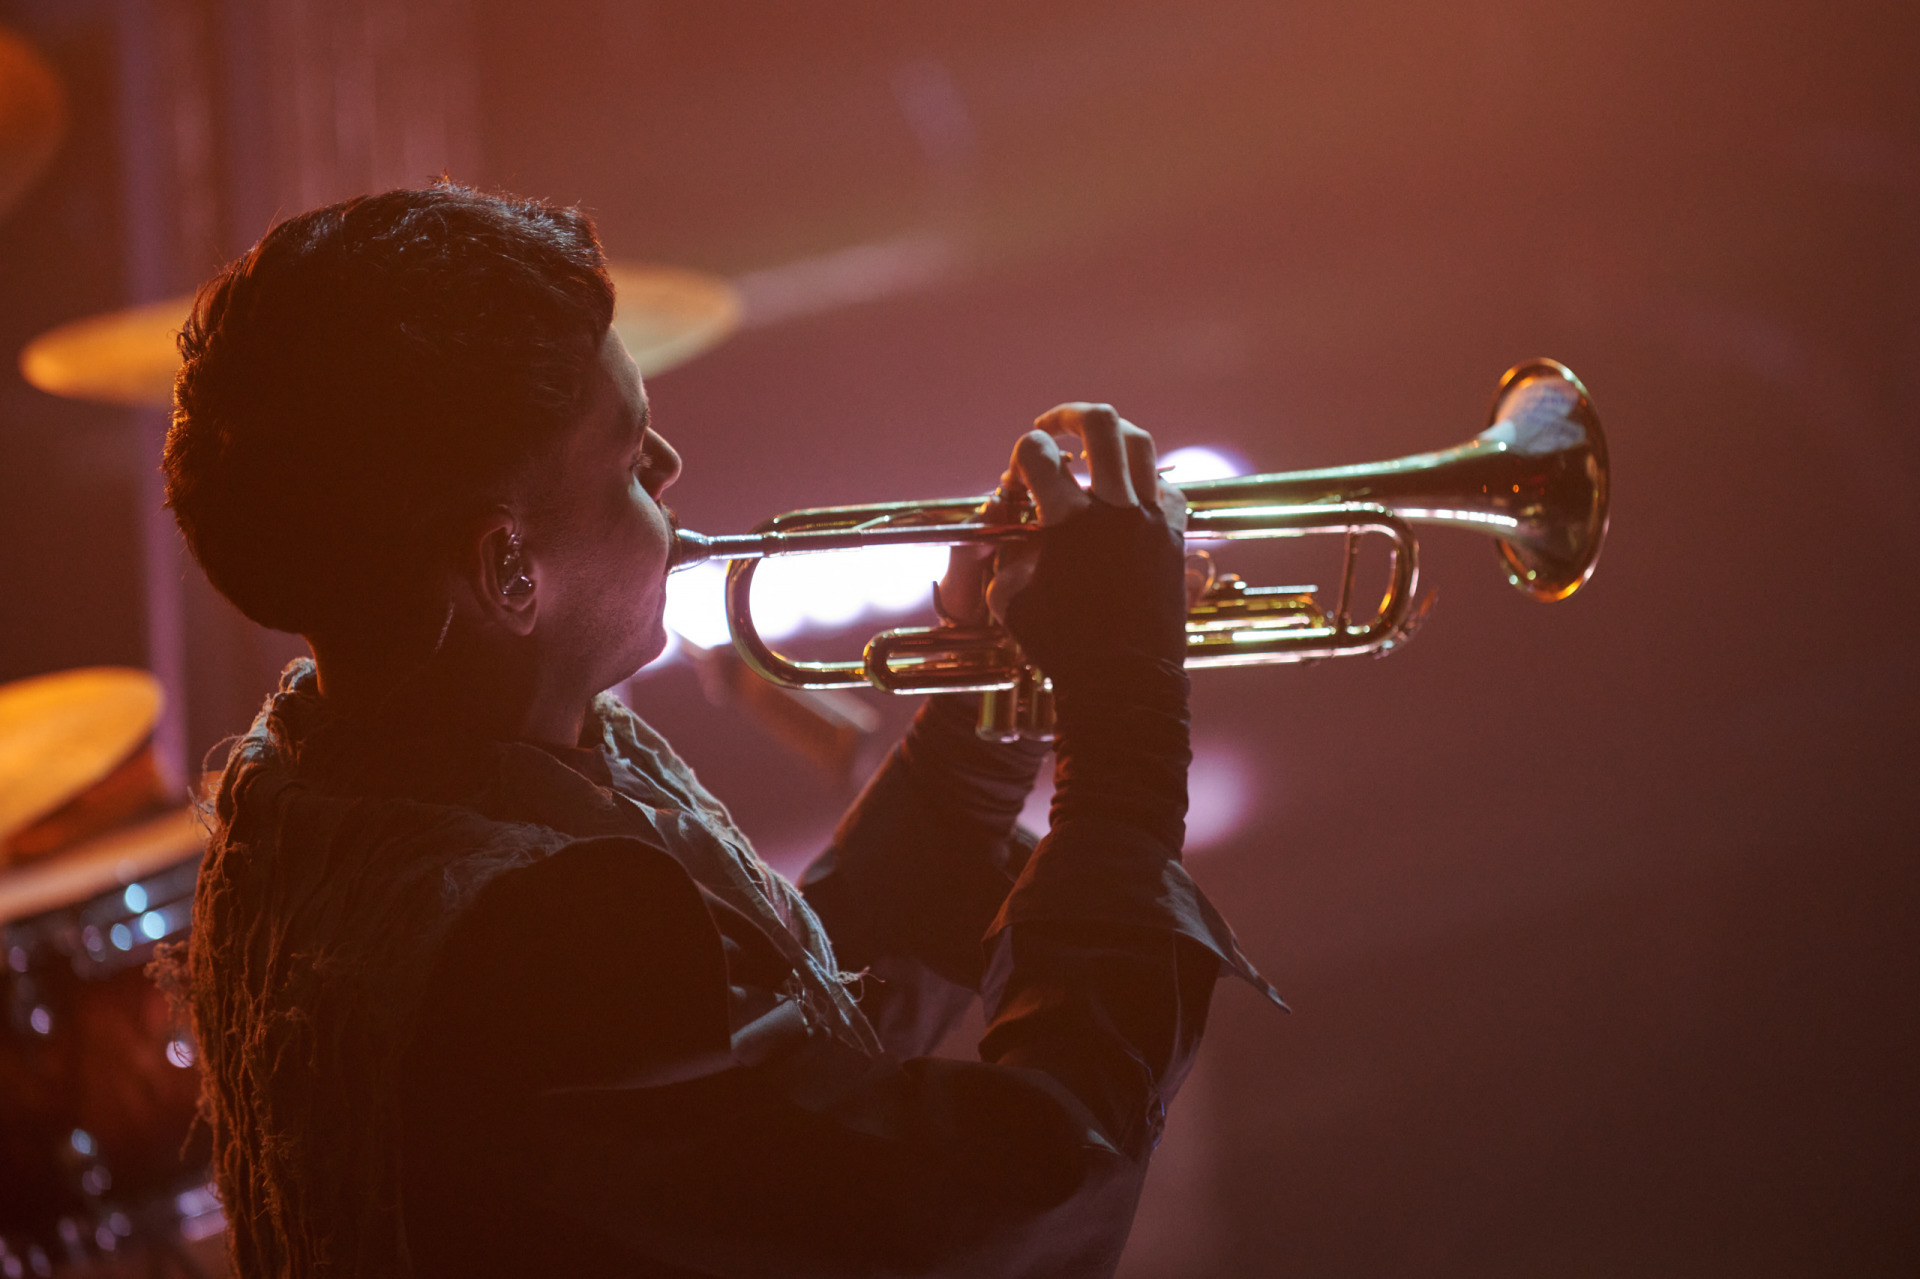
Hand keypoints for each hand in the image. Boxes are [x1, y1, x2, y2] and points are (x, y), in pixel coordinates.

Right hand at [936, 403, 1186, 656]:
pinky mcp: (1174, 538)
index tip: (1018, 472)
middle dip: (1069, 415)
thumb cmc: (1061, 647)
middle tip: (1052, 425)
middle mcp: (1114, 509)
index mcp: (1068, 522)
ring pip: (1140, 444)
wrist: (1125, 684)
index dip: (1021, 454)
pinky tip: (1131, 491)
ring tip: (1095, 442)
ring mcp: (1150, 520)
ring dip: (1113, 435)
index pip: (1037, 454)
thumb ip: (1008, 554)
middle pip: (1099, 425)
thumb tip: (1016, 531)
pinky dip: (1146, 479)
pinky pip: (1168, 487)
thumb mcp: (1011, 599)